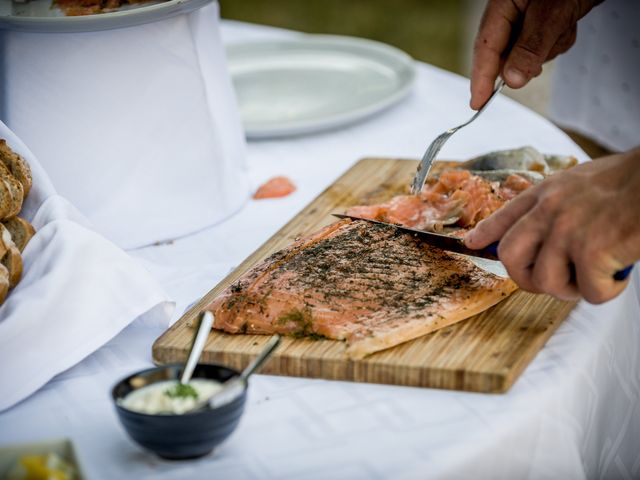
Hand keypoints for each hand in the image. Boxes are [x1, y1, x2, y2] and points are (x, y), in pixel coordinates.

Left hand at [464, 149, 639, 303]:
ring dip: (572, 289)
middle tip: (552, 283)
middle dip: (526, 279)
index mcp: (546, 193)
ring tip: (596, 275)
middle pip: (511, 258)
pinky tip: (619, 272)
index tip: (471, 243)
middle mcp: (548, 212)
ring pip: (547, 282)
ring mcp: (567, 231)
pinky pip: (588, 293)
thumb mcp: (580, 181)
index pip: (503, 217)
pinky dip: (607, 291)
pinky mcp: (592, 251)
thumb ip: (557, 204)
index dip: (484, 234)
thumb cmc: (630, 181)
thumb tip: (547, 233)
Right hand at [470, 0, 599, 108]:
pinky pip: (543, 48)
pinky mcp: (541, 26)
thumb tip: (511, 80)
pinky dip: (557, 43)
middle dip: (525, 60)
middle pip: (504, 55)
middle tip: (539, 58)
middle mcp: (509, 14)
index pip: (485, 49)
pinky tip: (566, 25)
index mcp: (501, 6)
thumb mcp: (550, 14)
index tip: (477, 103)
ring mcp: (525, 21)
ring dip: (548, 49)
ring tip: (562, 27)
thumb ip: (529, 48)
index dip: (480, 79)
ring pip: (527, 55)